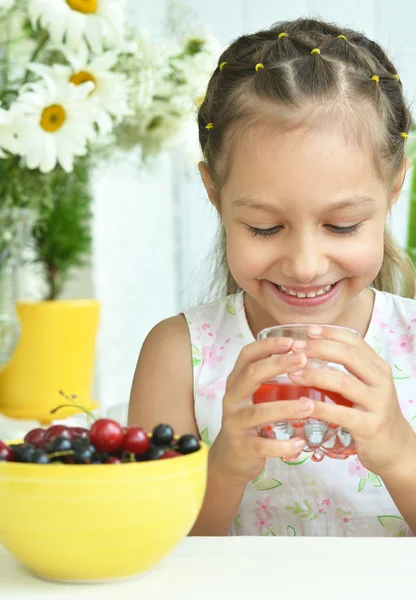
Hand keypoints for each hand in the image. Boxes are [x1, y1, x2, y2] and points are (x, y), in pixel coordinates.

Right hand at [210, 336, 314, 486]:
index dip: (267, 345)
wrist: (231, 458)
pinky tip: (301, 443)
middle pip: (251, 375)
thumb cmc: (252, 421)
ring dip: (285, 408)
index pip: (247, 355)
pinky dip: (283, 445)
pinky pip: (262, 445)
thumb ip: (273, 379)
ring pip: (258, 412)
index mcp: (237, 381)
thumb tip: (309, 357)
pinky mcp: (243, 446)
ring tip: (310, 405)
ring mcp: (235, 422)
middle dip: (278, 365)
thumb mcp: (256, 395)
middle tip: (303, 359)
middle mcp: (232, 398)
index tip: (292, 341)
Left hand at [288, 326, 415, 475]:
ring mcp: (377, 403)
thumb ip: (347, 369)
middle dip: (319, 349)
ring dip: (314, 375)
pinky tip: (303, 404)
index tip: (308, 331)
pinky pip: (340, 413)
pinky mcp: (369, 426)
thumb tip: (311, 350)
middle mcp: (380, 381)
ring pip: (343, 382)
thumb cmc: (372, 413)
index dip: (330, 333)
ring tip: (293, 373)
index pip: (355, 341)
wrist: (395, 448)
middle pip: (348, 356)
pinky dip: (320, 407)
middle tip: (295, 349)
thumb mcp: (366, 386)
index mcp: (378, 367)